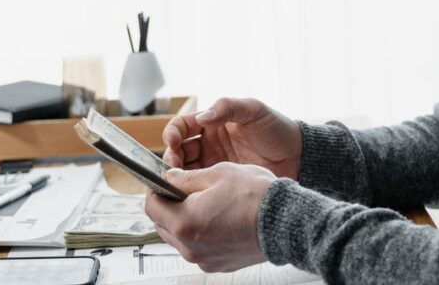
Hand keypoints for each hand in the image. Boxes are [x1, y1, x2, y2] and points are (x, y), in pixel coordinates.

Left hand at [144, 162, 275, 272]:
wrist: (286, 222)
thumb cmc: (256, 196)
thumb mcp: (219, 173)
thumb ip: (187, 177)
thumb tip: (170, 178)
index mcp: (184, 221)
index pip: (151, 206)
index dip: (155, 189)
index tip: (163, 180)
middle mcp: (190, 246)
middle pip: (162, 224)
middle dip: (168, 205)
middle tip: (183, 189)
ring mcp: (203, 258)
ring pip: (179, 237)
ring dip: (183, 220)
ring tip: (203, 202)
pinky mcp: (217, 264)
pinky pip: (197, 248)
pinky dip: (200, 233)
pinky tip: (216, 218)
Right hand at [162, 97, 301, 178]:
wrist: (298, 158)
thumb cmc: (277, 129)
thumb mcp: (254, 110)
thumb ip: (228, 108)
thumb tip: (201, 117)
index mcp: (212, 122)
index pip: (182, 126)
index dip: (172, 132)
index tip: (173, 141)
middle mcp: (208, 144)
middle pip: (178, 150)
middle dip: (170, 158)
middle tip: (173, 168)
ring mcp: (214, 165)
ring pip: (184, 171)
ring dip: (176, 176)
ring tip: (179, 183)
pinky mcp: (221, 184)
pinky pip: (199, 187)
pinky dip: (190, 190)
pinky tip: (191, 194)